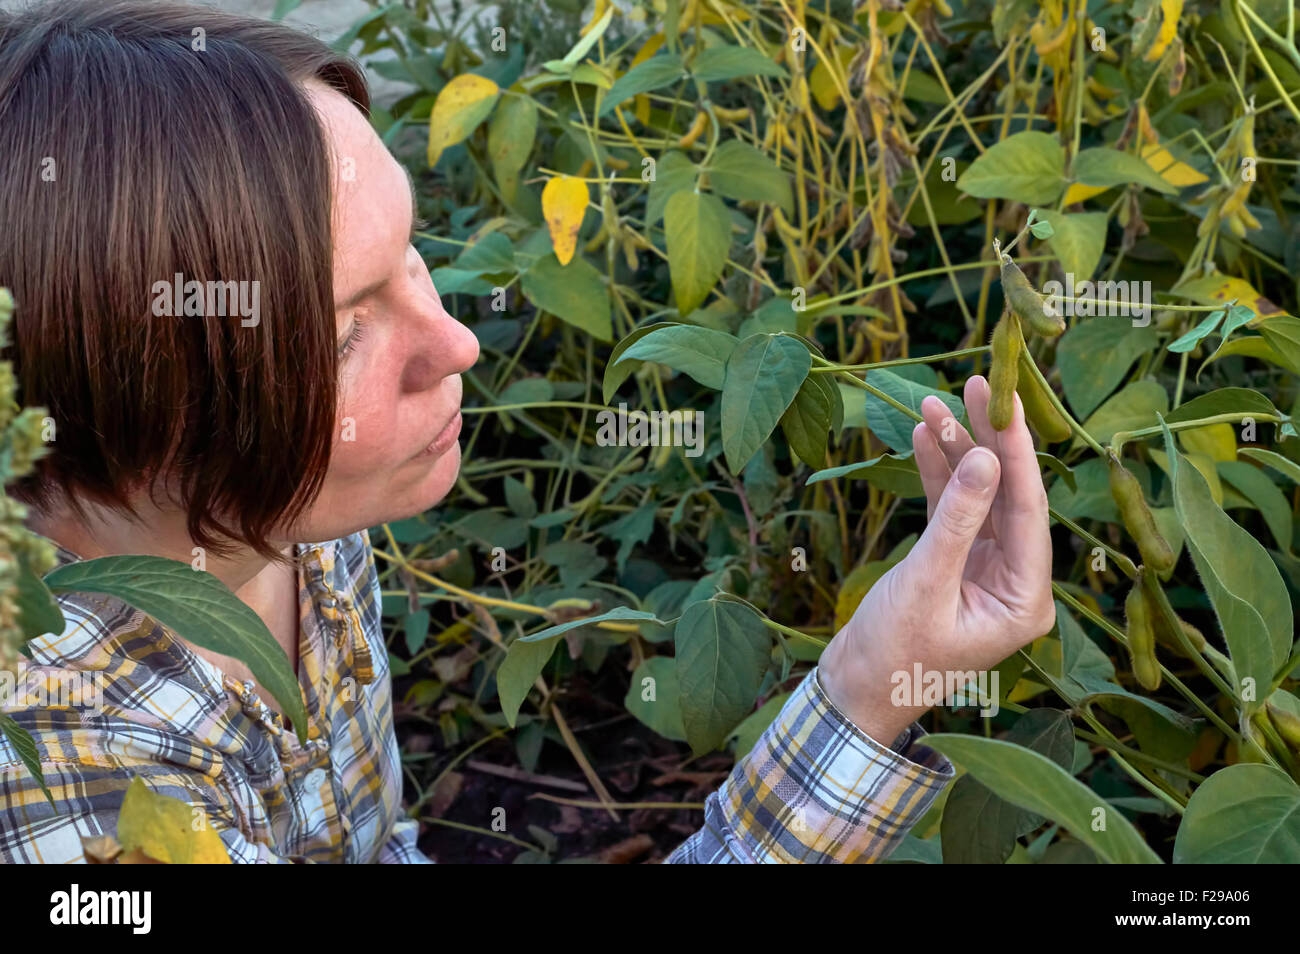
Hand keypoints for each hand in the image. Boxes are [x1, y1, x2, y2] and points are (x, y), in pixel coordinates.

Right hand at [818, 374, 1056, 744]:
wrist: (855, 689)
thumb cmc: (894, 653)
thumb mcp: (925, 583)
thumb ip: (956, 519)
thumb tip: (985, 457)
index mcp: (1027, 599)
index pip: (1028, 511)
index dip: (1015, 452)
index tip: (1004, 402)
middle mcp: (1016, 581)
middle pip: (1008, 495)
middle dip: (989, 441)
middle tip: (977, 384)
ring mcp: (986, 570)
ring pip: (979, 495)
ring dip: (958, 451)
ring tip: (935, 404)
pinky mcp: (955, 561)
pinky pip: (952, 508)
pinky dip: (938, 474)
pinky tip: (925, 436)